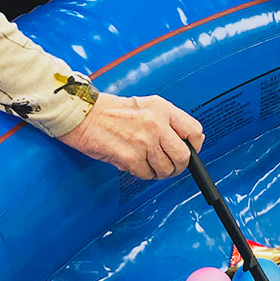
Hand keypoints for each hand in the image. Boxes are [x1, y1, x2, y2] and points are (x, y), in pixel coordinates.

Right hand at [57, 93, 204, 178]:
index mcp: (162, 109)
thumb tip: (184, 142)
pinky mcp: (130, 157)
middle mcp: (156, 124)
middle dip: (178, 165)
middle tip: (170, 165)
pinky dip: (143, 173)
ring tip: (148, 164)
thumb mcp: (146, 106)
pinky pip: (147, 175)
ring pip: (166, 169)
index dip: (195, 146)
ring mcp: (144, 142)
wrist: (84, 115)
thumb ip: (166, 121)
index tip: (190, 151)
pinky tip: (135, 163)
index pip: (194, 130)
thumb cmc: (112, 111)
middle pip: (183, 156)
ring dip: (159, 172)